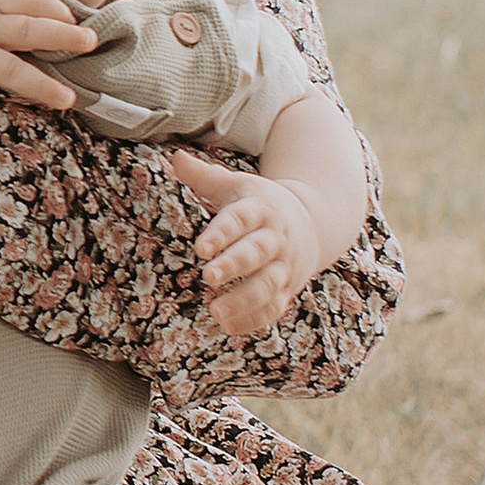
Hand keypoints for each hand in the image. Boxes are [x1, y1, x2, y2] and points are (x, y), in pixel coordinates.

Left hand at [176, 150, 317, 338]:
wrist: (312, 222)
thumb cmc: (259, 203)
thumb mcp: (235, 185)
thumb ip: (203, 176)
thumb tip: (173, 157)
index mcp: (260, 210)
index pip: (240, 220)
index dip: (221, 233)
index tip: (200, 247)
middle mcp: (275, 239)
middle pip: (256, 253)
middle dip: (234, 266)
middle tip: (208, 277)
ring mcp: (284, 267)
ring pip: (267, 286)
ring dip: (243, 301)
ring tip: (215, 311)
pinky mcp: (287, 290)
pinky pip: (273, 308)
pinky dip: (254, 320)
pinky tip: (229, 327)